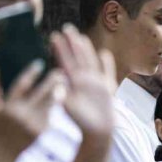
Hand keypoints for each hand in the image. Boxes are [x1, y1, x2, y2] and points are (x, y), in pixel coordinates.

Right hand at [0, 59, 61, 158]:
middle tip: (59, 71)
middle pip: (42, 93)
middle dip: (52, 81)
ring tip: (63, 82)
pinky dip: (54, 104)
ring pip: (50, 104)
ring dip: (58, 92)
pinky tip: (59, 96)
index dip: (32, 73)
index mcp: (9, 107)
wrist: (4, 152)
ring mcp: (34, 124)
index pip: (22, 85)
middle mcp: (23, 116)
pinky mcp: (42, 131)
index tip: (40, 64)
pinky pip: (51, 114)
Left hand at [51, 24, 115, 139]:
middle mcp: (84, 81)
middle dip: (73, 43)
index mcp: (74, 83)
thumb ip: (66, 99)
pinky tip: (104, 53)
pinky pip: (107, 73)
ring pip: (90, 62)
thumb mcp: (71, 110)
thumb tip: (59, 90)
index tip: (54, 36)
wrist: (97, 134)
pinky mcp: (107, 89)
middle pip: (78, 57)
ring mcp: (96, 84)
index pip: (66, 61)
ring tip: (81, 37)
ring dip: (86, 49)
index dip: (61, 49)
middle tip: (66, 27)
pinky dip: (106, 63)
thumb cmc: (82, 124)